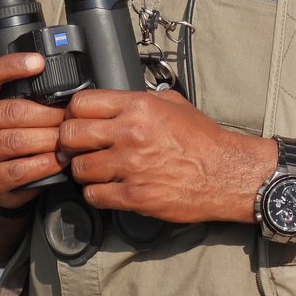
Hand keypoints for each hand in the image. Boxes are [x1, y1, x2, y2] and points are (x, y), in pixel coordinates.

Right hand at [0, 53, 67, 208]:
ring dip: (49, 139)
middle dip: (48, 113)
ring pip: (16, 141)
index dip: (12, 65)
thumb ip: (22, 89)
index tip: (39, 62)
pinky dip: (43, 164)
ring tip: (69, 138)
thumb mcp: (5, 103)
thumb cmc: (6, 129)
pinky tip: (59, 160)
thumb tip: (60, 78)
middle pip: (11, 111)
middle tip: (72, 116)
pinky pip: (17, 170)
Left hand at [59, 89, 271, 223]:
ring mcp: (130, 167)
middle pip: (71, 135)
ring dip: (82, 170)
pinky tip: (106, 188)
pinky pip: (94, 195)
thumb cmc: (203, 139)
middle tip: (77, 147)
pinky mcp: (135, 196)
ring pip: (79, 168)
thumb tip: (114, 100)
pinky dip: (95, 193)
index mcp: (138, 106)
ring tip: (94, 169)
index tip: (76, 120)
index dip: (73, 112)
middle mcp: (130, 134)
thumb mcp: (173, 103)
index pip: (81, 103)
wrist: (226, 173)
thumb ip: (139, 99)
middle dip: (69, 141)